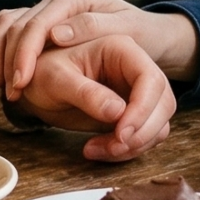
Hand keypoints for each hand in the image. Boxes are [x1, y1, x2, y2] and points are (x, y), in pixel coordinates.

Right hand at [0, 0, 199, 100]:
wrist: (147, 33)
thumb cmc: (141, 35)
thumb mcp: (127, 31)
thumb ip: (94, 27)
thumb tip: (56, 34)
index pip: (39, 24)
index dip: (26, 53)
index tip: (21, 81)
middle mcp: (58, 0)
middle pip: (20, 26)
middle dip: (9, 59)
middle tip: (9, 92)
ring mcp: (48, 8)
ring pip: (10, 25)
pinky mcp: (44, 21)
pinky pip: (9, 24)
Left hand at [10, 34, 176, 160]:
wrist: (36, 86)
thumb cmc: (42, 73)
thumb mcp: (56, 80)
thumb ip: (86, 93)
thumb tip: (117, 112)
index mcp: (121, 49)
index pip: (151, 79)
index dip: (142, 109)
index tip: (121, 134)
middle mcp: (135, 69)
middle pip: (163, 103)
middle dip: (142, 132)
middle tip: (112, 147)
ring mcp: (136, 92)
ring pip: (158, 123)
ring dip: (134, 145)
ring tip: (95, 150)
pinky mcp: (131, 114)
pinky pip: (144, 136)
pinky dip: (127, 150)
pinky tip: (97, 149)